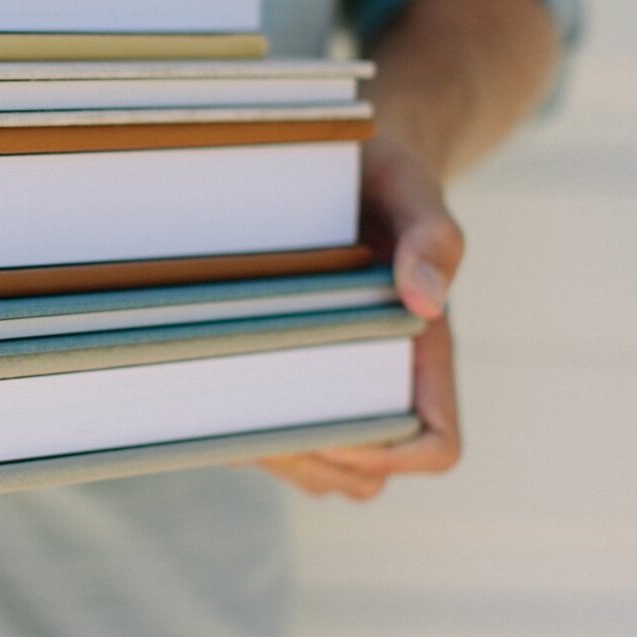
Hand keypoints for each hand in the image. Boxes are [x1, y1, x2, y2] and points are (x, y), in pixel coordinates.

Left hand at [258, 136, 462, 499]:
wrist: (347, 163)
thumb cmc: (383, 176)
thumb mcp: (409, 186)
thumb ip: (432, 237)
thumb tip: (425, 302)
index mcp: (425, 351)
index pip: (433, 443)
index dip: (390, 455)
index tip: (333, 422)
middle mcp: (383, 378)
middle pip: (364, 474)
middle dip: (314, 459)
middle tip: (253, 410)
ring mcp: (337, 383)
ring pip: (317, 469)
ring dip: (276, 454)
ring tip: (225, 402)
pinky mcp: (290, 372)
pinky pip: (274, 437)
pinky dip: (245, 431)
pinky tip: (204, 390)